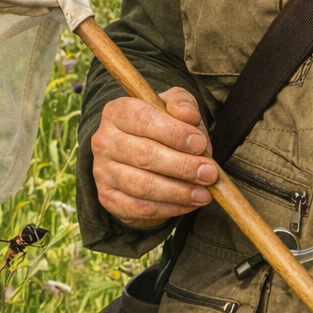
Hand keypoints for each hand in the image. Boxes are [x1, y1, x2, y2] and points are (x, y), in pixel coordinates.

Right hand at [91, 87, 216, 228]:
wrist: (140, 159)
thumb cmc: (160, 128)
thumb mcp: (172, 108)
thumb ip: (182, 104)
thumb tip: (189, 116)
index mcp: (117, 112)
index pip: (144, 119)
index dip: (174, 133)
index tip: (200, 144)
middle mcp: (104, 141)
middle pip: (144, 155)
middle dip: (183, 166)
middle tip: (209, 173)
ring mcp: (103, 171)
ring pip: (143, 185)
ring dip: (179, 191)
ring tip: (204, 193)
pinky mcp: (108, 198)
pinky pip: (141, 207)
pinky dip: (170, 208)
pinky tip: (189, 203)